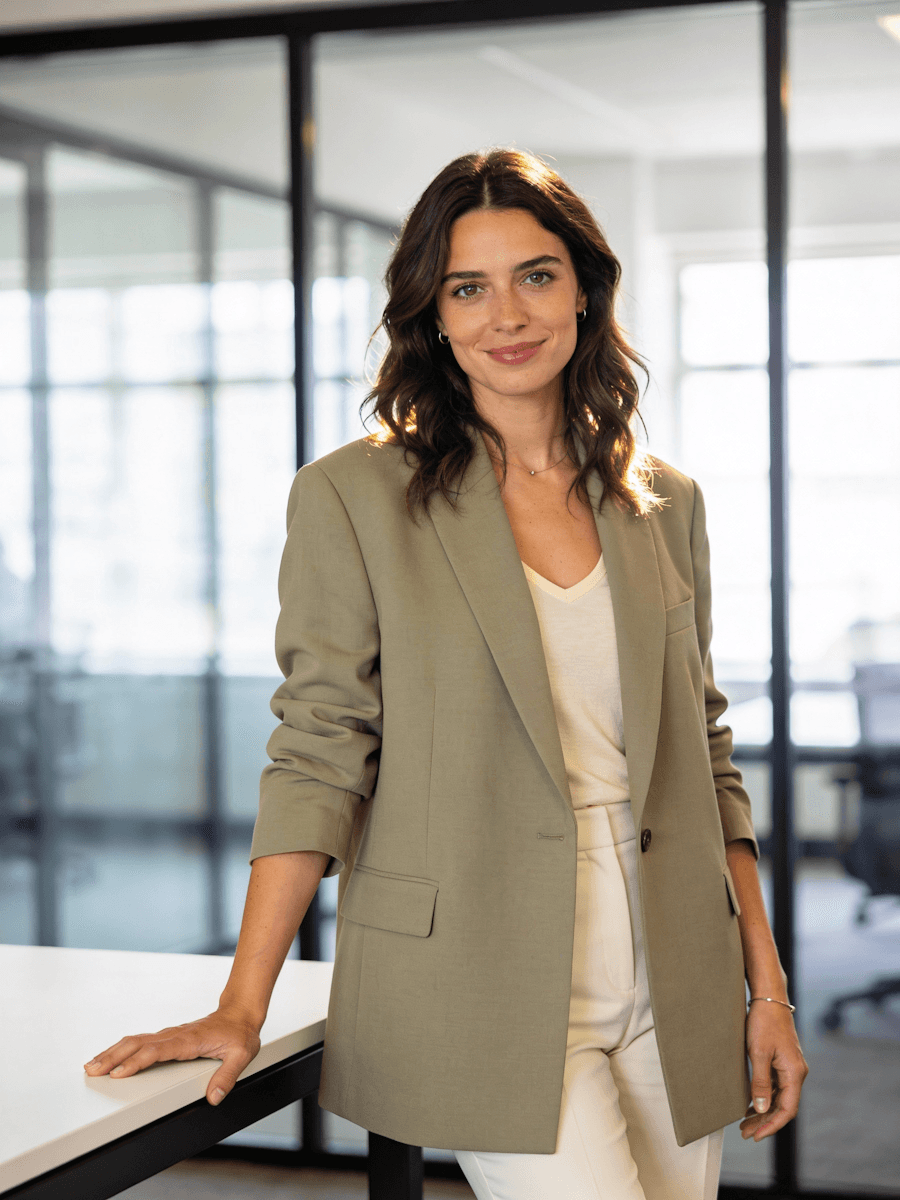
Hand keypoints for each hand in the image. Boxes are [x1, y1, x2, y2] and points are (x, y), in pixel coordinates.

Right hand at [82, 1007, 262, 1105]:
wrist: (240, 1014)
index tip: (118, 1074)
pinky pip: (140, 1041)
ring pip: (135, 1041)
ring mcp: (170, 1035)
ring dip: (112, 1052)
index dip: (136, 1062)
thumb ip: (227, 1076)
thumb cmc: (240, 1033)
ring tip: (92, 1065)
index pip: (156, 1051)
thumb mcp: (241, 1055)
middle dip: (113, 1057)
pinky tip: (110, 1057)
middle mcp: (175, 1035)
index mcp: (189, 1041)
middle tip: (92, 1071)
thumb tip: (214, 1097)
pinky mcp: (168, 1037)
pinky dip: (121, 1049)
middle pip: (138, 1044)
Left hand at [739, 1001, 808, 1140]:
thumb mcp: (759, 1053)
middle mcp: (796, 1073)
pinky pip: (775, 1086)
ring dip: (763, 1111)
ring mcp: (789, 1067)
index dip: (772, 1125)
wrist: (769, 998)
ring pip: (778, 1097)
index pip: (787, 1109)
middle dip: (764, 1121)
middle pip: (782, 1106)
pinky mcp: (782, 1062)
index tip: (756, 1135)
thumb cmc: (764, 1022)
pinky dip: (764, 1097)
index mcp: (794, 1073)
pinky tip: (751, 1104)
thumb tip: (762, 1109)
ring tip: (745, 1123)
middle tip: (745, 1132)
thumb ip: (761, 1082)